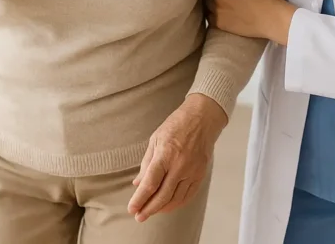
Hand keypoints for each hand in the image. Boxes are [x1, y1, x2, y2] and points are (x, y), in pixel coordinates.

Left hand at [127, 93, 225, 221]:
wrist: (202, 118)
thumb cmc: (177, 125)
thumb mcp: (155, 139)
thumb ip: (146, 163)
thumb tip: (138, 183)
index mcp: (165, 154)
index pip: (150, 183)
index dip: (140, 199)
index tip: (132, 208)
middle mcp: (180, 165)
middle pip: (163, 195)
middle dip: (149, 209)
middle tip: (139, 216)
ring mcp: (192, 171)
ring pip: (176, 199)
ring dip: (162, 209)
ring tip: (150, 212)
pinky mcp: (200, 174)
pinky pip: (188, 195)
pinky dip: (177, 204)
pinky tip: (167, 206)